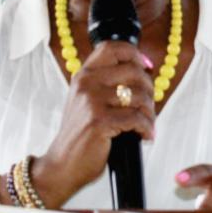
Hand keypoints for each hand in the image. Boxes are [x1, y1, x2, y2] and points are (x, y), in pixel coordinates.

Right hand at [33, 41, 154, 207]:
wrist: (62, 164)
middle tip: (148, 107)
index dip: (134, 54)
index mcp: (84, 75)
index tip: (146, 67)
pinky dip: (146, 128)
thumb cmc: (80, 134)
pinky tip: (144, 135)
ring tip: (146, 124)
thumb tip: (143, 71)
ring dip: (150, 113)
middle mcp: (86, 83)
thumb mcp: (86, 101)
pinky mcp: (99, 122)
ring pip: (139, 96)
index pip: (113, 47)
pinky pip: (136, 118)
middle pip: (134, 71)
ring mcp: (91, 101)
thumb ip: (107, 84)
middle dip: (149, 89)